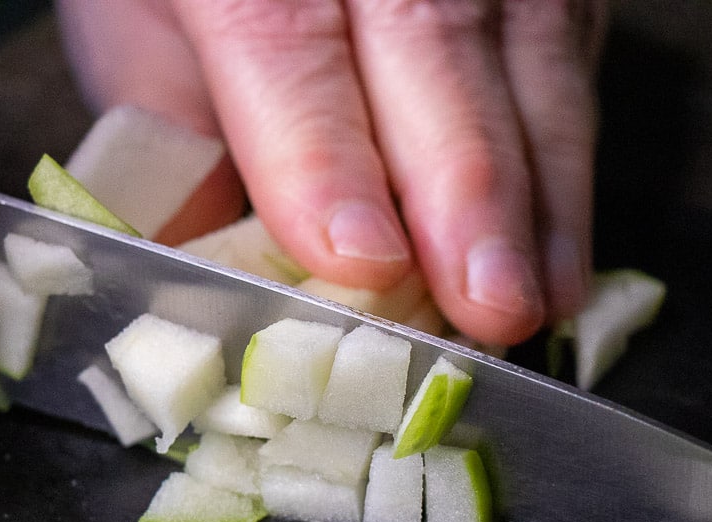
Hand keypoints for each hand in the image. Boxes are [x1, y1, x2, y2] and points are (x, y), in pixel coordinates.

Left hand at [56, 0, 605, 345]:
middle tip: (488, 304)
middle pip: (433, 42)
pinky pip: (570, 61)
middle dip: (468, 188)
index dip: (323, 153)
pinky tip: (561, 255)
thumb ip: (173, 138)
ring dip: (542, 197)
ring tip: (536, 304)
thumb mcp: (141, 23)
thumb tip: (203, 278)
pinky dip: (569, 168)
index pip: (283, 38)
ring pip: (529, 58)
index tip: (362, 260)